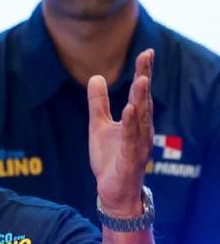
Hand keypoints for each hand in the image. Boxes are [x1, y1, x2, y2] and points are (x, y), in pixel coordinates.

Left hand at [88, 49, 153, 216]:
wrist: (112, 192)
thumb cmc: (110, 159)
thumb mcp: (98, 127)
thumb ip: (98, 104)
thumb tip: (96, 77)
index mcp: (134, 121)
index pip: (139, 93)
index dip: (143, 73)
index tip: (146, 52)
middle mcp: (141, 130)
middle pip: (143, 101)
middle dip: (145, 79)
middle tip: (147, 57)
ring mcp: (138, 145)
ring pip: (140, 119)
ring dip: (141, 99)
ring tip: (141, 80)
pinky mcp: (130, 160)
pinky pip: (131, 140)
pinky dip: (131, 125)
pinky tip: (129, 111)